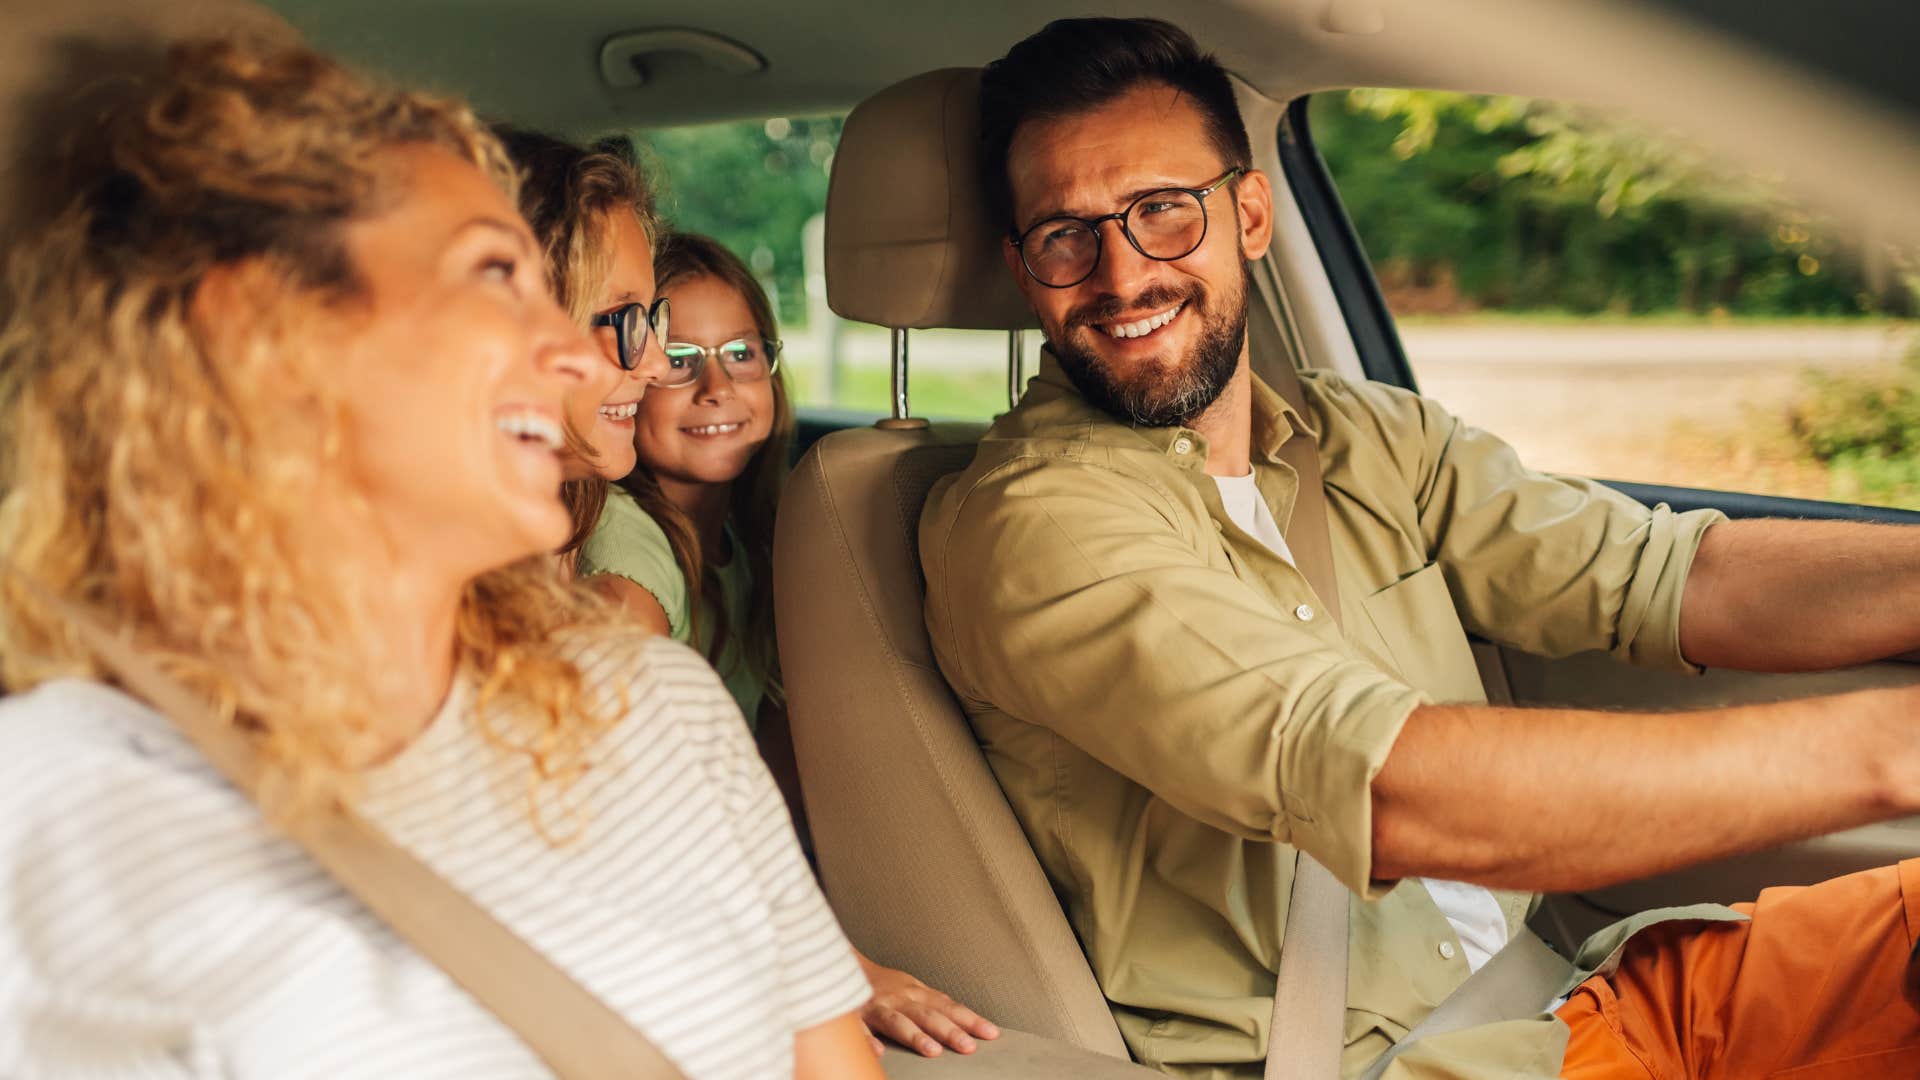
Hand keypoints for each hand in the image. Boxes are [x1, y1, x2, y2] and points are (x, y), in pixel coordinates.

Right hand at [857, 956, 1000, 1056]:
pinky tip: (879, 1052)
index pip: (948, 1007)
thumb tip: (965, 1023)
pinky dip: (868, 1040)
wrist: (841, 965)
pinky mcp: (853, 1016)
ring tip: (932, 1051)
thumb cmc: (881, 983)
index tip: (990, 1033)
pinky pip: (860, 1030)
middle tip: (968, 1047)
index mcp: (915, 992)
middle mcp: (899, 998)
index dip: (969, 1020)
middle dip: (948, 1031)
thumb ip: (932, 1005)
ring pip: (897, 1022)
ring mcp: (876, 1007)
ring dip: (915, 1036)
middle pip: (927, 1015)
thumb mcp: (910, 989)